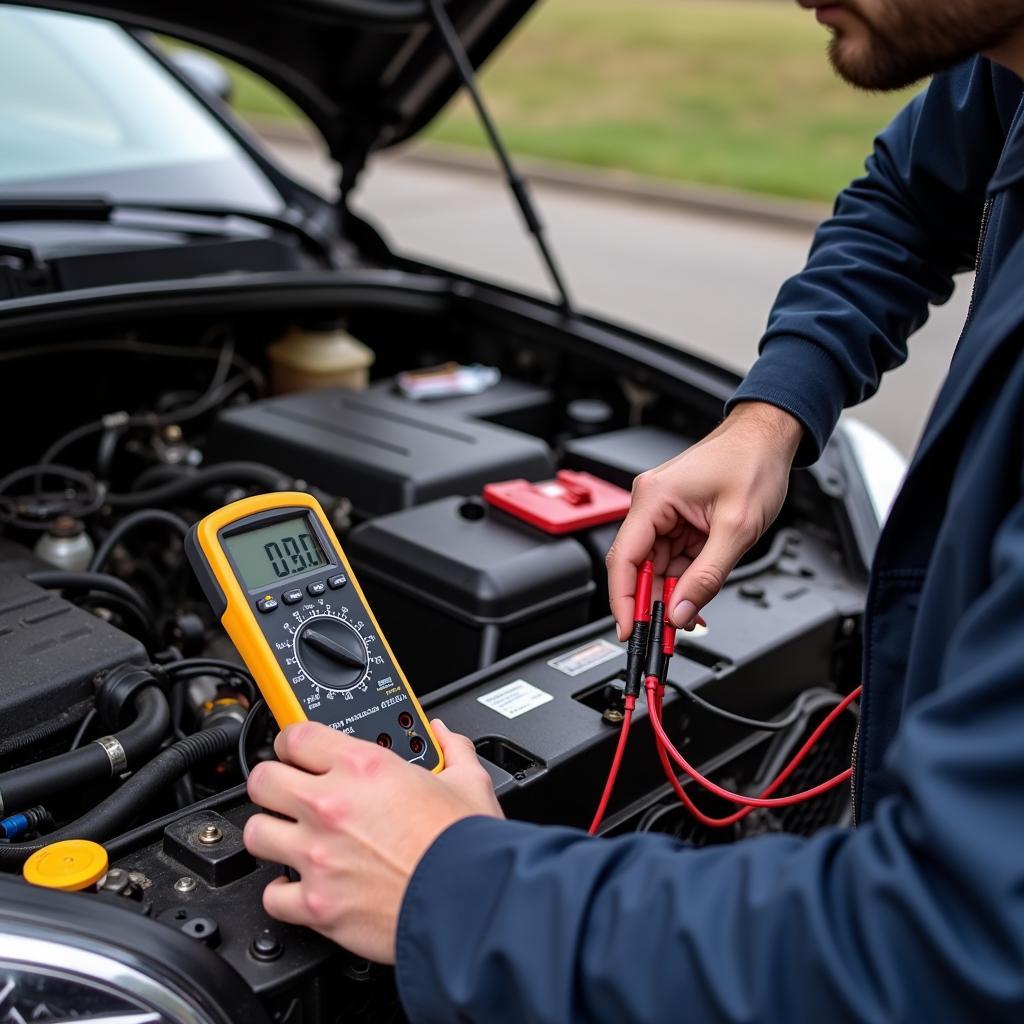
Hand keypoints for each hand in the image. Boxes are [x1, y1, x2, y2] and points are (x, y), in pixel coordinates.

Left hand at [243, 719, 502, 963]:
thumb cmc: (467, 844)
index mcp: (364, 767)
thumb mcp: (468, 781)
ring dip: (272, 834)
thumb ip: (451, 749)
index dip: (294, 742)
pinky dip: (284, 893)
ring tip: (291, 838)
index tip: (298, 752)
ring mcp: (318, 856)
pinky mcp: (316, 904)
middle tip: (288, 792)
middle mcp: (331, 805)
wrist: (469, 903)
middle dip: (274, 783)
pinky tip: (301, 886)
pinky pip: (272, 895)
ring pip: (256, 833)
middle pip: (263, 779)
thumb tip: (443, 734)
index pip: (296, 736)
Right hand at [606, 401, 802, 637]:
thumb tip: (680, 612)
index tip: (630, 629)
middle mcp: (650, 502)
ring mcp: (662, 509)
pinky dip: (684, 575)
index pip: (623, 560)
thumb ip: (706, 577)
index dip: (623, 601)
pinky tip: (697, 590)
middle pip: (638, 566)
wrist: (768, 438)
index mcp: (654, 498)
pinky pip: (672, 555)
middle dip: (654, 600)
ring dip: (673, 589)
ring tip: (694, 610)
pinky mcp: (676, 515)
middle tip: (669, 630)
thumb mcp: (736, 529)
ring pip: (657, 564)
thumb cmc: (752, 462)